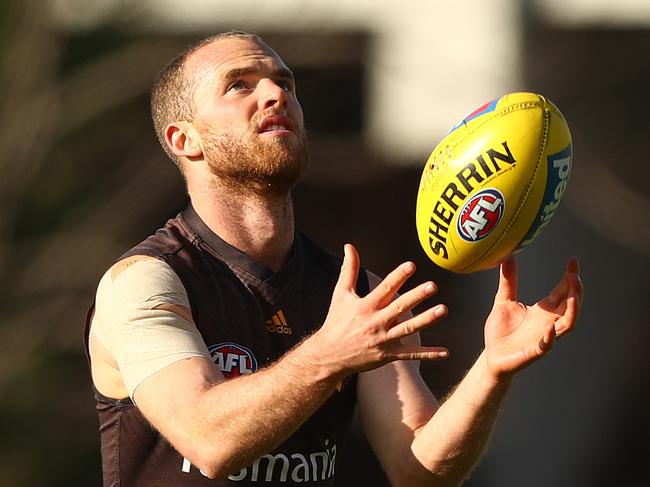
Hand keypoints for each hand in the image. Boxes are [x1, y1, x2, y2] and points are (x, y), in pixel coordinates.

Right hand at [312, 244, 448, 375]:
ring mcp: (383, 340)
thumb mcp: (341, 294)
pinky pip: (410, 354)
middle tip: (432, 286)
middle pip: (399, 307)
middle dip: (416, 296)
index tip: (411, 266)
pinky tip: (445, 352)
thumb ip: (349, 269)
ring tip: (443, 310)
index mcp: (365, 306)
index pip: (385, 288)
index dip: (398, 277)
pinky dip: (427, 354)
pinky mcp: (388, 355)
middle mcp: (375, 322)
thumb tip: (349, 246)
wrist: (330, 355)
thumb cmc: (337, 321)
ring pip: (408, 329)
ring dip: (426, 320)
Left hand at [483, 256, 583, 380]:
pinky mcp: (534, 352)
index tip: (574, 261)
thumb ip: (508, 281)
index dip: (569, 277)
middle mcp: (549, 323)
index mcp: (543, 311)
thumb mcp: (503, 301)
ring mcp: (544, 338)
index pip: (562, 291)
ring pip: (567, 324)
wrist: (491, 356)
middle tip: (575, 274)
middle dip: (575, 290)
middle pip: (571, 306)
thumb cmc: (501, 331)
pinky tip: (550, 329)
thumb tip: (508, 257)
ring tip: (573, 295)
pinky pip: (547, 346)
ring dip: (573, 310)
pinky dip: (550, 338)